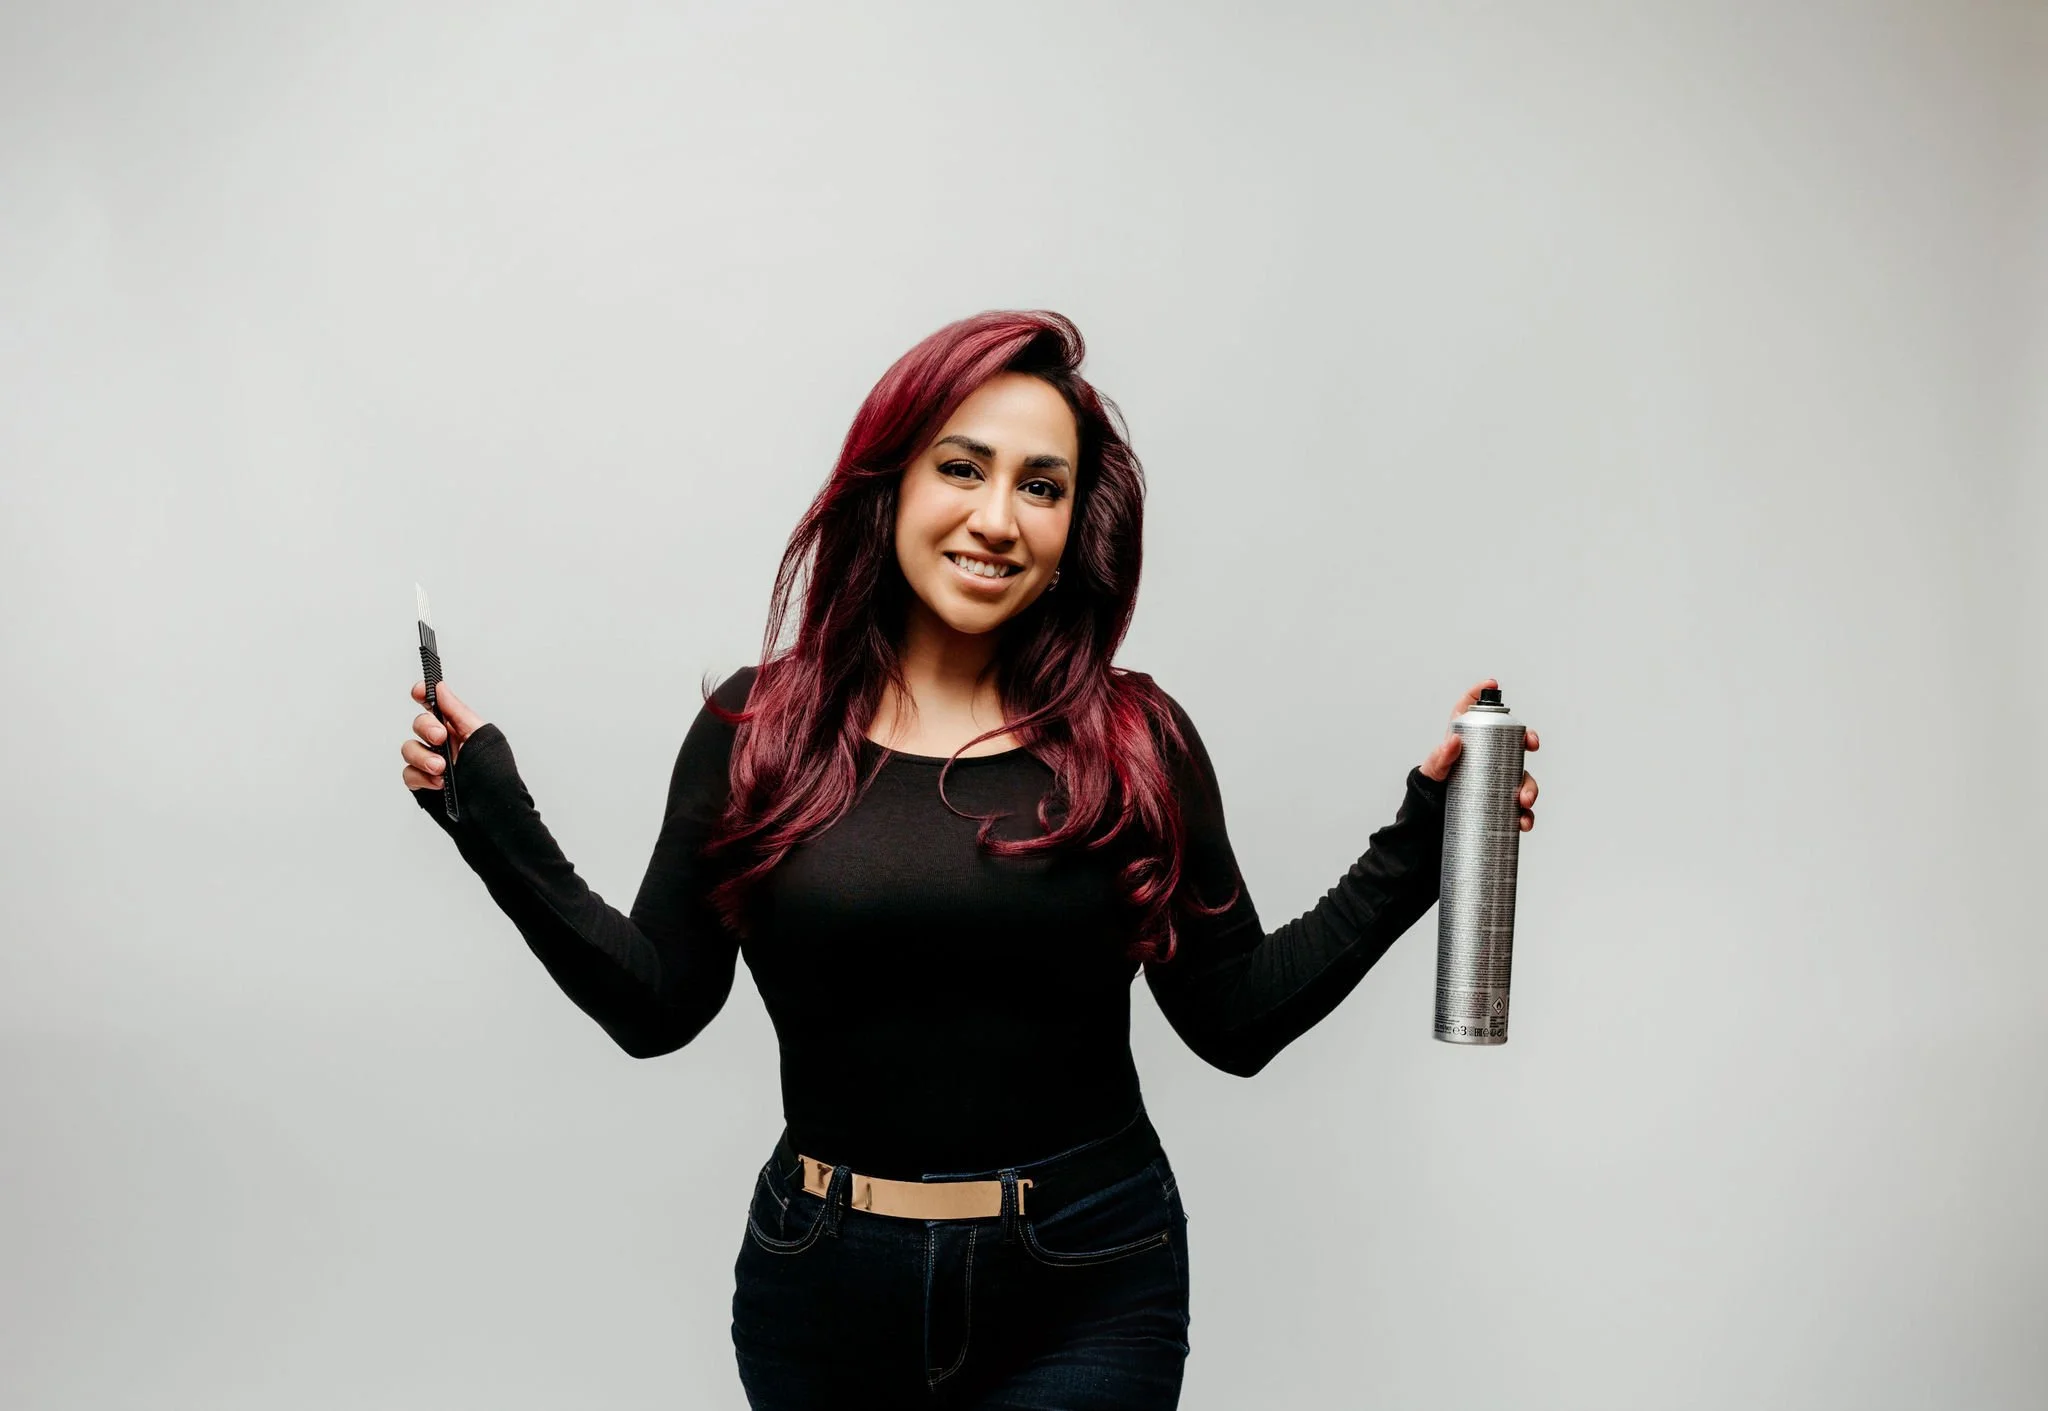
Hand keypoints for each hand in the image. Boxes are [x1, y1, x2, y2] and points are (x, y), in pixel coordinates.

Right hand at [402, 680, 489, 791]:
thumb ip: (458, 712)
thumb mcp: (481, 737)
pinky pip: (408, 773)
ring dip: (423, 756)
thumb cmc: (495, 777)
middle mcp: (443, 744)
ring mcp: (430, 763)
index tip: (419, 691)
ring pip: (409, 748)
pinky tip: (438, 783)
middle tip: (440, 737)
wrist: (492, 812)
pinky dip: (421, 777)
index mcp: (458, 729)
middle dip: (426, 727)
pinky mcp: (423, 783)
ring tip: (442, 768)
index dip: (423, 695)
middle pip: (419, 724)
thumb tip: (440, 688)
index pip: (435, 706)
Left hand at [1418, 678, 1539, 831]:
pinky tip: (1523, 822)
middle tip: (1531, 746)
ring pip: (1523, 777)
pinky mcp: (1501, 803)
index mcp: (1468, 741)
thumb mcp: (1433, 772)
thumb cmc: (1430, 789)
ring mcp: (1497, 779)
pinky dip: (1526, 816)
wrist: (1428, 820)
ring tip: (1524, 801)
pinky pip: (1520, 808)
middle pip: (1513, 740)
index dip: (1482, 693)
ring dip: (1530, 787)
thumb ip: (1440, 756)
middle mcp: (1488, 757)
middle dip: (1528, 739)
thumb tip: (1453, 741)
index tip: (1491, 684)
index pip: (1475, 711)